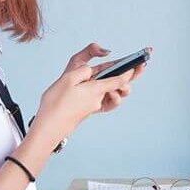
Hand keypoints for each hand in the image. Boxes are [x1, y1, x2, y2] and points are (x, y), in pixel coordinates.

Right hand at [31, 43, 151, 145]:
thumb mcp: (68, 78)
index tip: (139, 63)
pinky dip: (107, 92)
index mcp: (96, 89)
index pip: (119, 79)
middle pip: (119, 87)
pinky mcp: (89, 110)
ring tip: (114, 75)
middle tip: (139, 67)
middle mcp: (98, 99)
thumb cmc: (56, 103)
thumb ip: (84, 71)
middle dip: (129, 77)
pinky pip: (104, 100)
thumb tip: (93, 70)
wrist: (50, 126)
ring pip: (112, 94)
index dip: (130, 71)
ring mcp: (94, 106)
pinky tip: (103, 87)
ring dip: (116, 85)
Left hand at [63, 43, 151, 111]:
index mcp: (105, 71)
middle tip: (140, 65)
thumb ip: (91, 50)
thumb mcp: (77, 60)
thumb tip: (108, 52)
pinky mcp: (103, 105)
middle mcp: (108, 82)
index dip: (134, 59)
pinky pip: (115, 102)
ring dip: (125, 86)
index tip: (147, 52)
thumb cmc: (68, 80)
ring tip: (119, 84)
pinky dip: (115, 97)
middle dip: (136, 71)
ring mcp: (106, 94)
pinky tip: (111, 93)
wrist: (60, 100)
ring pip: (124, 90)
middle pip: (128, 77)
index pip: (122, 65)